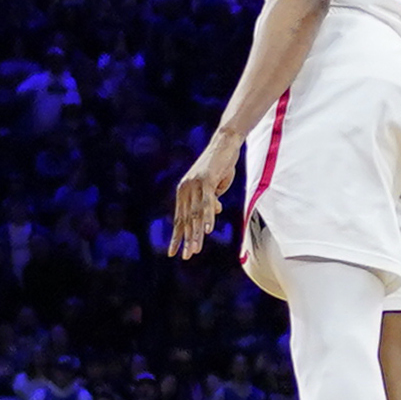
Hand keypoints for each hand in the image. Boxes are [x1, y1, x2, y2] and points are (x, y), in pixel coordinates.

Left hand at [169, 131, 244, 258]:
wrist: (225, 143)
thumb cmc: (221, 165)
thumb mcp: (216, 186)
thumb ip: (212, 199)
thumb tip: (214, 211)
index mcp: (183, 192)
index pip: (179, 219)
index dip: (178, 236)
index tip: (175, 252)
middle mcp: (185, 189)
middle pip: (185, 219)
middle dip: (186, 240)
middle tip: (186, 256)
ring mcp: (194, 184)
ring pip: (195, 214)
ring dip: (196, 233)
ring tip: (195, 249)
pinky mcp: (205, 180)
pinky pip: (206, 202)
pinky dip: (207, 216)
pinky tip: (207, 230)